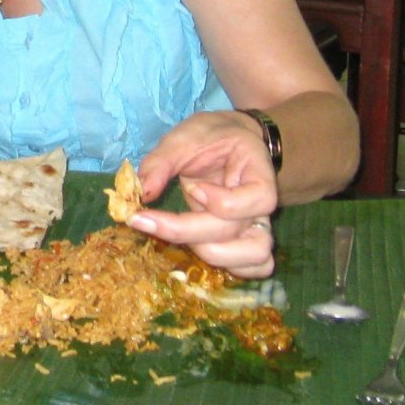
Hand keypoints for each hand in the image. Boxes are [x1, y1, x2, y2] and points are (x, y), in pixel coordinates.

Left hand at [131, 111, 277, 277]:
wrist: (230, 140)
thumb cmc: (211, 137)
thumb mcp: (185, 137)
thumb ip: (161, 162)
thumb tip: (142, 191)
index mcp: (258, 173)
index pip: (258, 199)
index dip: (222, 202)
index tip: (193, 186)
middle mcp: (262, 206)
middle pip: (236, 233)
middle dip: (186, 231)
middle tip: (145, 218)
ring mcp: (258, 226)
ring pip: (255, 259)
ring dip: (210, 254)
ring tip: (175, 233)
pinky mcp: (247, 241)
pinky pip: (255, 267)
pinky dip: (230, 267)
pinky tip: (196, 249)